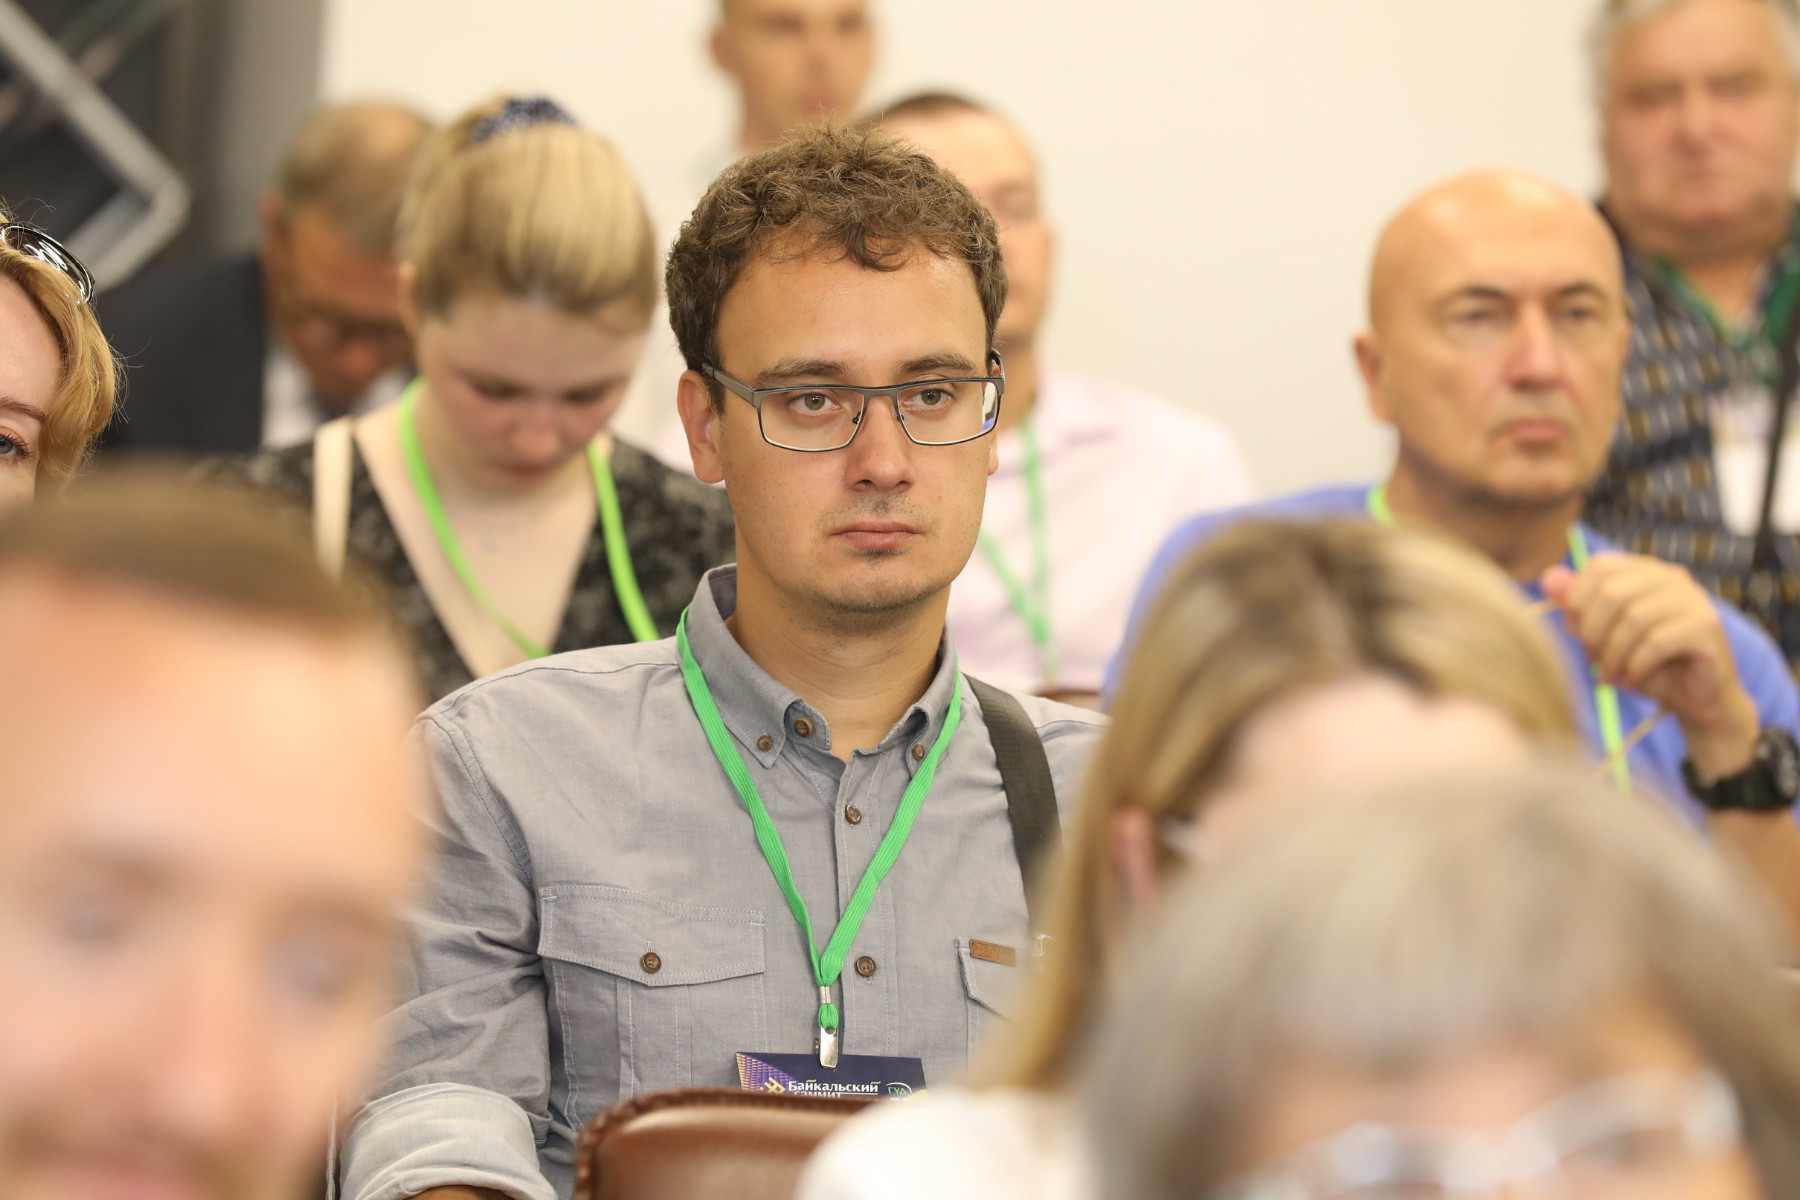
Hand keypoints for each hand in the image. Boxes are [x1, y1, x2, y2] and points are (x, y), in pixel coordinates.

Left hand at [1540, 552, 1758, 777]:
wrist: (1692, 699)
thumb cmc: (1642, 663)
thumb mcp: (1602, 635)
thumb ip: (1576, 606)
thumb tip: (1548, 578)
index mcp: (1643, 570)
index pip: (1599, 567)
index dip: (1577, 602)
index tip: (1574, 633)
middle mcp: (1671, 577)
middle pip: (1612, 592)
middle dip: (1593, 633)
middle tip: (1592, 661)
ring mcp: (1692, 599)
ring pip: (1634, 619)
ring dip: (1613, 655)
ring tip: (1609, 676)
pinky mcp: (1706, 626)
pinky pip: (1657, 642)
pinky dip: (1635, 666)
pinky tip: (1630, 680)